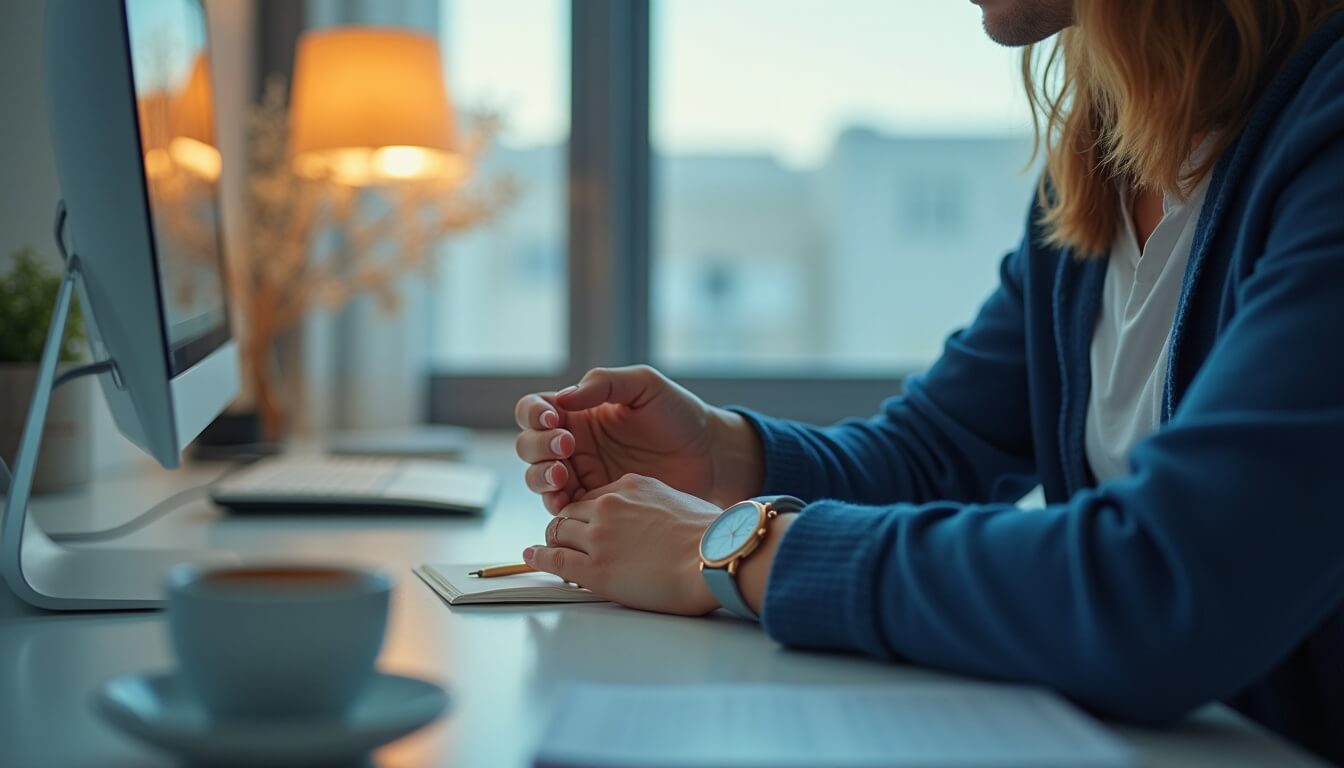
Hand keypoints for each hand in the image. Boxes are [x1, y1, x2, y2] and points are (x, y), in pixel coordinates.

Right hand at [513, 366, 762, 512]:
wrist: (709, 455)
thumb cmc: (678, 414)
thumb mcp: (643, 385)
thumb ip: (603, 383)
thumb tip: (562, 399)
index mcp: (578, 411)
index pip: (534, 409)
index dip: (534, 413)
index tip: (555, 418)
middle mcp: (573, 442)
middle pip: (529, 445)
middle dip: (539, 446)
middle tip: (566, 446)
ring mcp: (582, 473)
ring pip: (538, 477)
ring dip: (540, 476)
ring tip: (563, 475)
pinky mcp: (594, 502)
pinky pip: (562, 506)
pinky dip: (556, 504)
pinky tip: (566, 501)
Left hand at [522, 474, 722, 614]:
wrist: (715, 559)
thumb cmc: (712, 536)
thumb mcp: (682, 502)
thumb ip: (657, 506)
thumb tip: (658, 521)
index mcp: (630, 486)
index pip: (594, 495)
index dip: (588, 513)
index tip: (587, 523)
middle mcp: (608, 506)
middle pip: (570, 512)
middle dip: (566, 525)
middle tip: (566, 538)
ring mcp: (598, 537)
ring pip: (557, 532)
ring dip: (552, 541)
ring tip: (548, 550)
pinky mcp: (594, 569)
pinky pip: (554, 559)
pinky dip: (539, 557)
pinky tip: (532, 557)